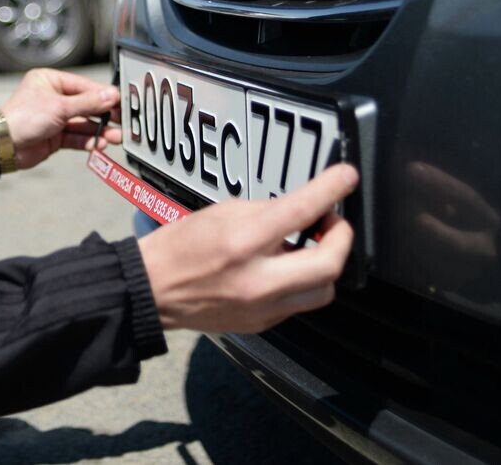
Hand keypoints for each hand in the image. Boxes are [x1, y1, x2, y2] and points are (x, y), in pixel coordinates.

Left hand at [0, 68, 122, 169]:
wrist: (3, 146)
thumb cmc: (22, 118)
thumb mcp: (59, 107)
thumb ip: (88, 103)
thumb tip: (111, 95)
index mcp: (51, 81)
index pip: (84, 86)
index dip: (103, 95)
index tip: (120, 102)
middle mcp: (53, 98)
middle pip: (86, 105)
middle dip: (104, 115)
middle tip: (122, 121)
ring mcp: (54, 118)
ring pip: (83, 123)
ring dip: (99, 130)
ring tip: (116, 137)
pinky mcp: (55, 136)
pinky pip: (76, 137)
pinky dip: (88, 141)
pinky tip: (99, 144)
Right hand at [138, 163, 357, 333]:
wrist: (152, 290)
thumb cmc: (181, 245)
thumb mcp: (222, 212)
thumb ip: (266, 211)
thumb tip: (301, 209)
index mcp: (243, 242)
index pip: (301, 212)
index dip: (331, 190)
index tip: (347, 177)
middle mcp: (258, 280)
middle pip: (329, 264)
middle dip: (341, 237)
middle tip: (331, 220)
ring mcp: (262, 308)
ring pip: (323, 290)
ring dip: (326, 263)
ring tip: (311, 246)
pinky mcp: (263, 324)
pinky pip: (300, 302)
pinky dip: (303, 281)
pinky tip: (287, 266)